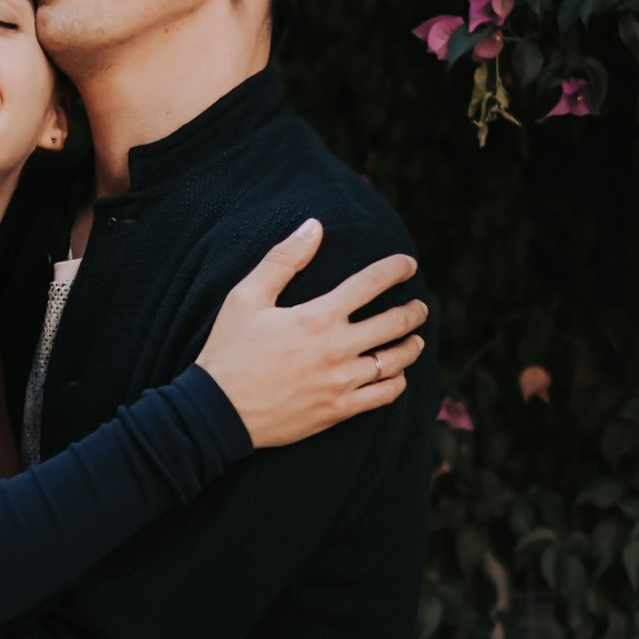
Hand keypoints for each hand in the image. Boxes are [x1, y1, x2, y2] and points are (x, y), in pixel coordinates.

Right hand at [196, 220, 427, 448]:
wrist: (218, 412)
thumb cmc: (229, 350)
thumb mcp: (246, 297)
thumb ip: (283, 260)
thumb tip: (314, 226)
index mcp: (318, 316)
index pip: (371, 283)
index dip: (395, 269)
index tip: (408, 264)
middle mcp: (337, 348)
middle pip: (394, 323)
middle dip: (413, 311)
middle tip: (420, 306)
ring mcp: (341, 382)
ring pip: (395, 361)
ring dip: (411, 347)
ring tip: (416, 340)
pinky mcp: (338, 411)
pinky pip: (383, 395)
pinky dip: (397, 383)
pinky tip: (397, 376)